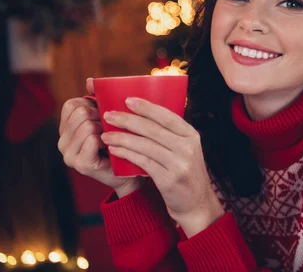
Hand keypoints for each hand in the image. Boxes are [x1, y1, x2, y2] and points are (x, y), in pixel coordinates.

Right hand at [58, 78, 141, 197]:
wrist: (129, 172)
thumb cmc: (119, 140)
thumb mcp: (107, 116)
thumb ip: (97, 99)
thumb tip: (90, 81)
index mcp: (65, 128)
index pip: (72, 104)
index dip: (91, 105)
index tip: (103, 114)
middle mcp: (62, 141)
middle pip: (80, 113)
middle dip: (99, 116)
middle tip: (110, 128)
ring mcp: (68, 154)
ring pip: (86, 125)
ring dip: (104, 128)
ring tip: (111, 137)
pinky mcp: (80, 164)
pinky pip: (92, 140)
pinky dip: (105, 139)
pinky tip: (111, 147)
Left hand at [101, 97, 224, 236]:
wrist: (196, 203)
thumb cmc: (185, 172)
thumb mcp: (186, 149)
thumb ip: (171, 134)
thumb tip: (144, 114)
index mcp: (191, 135)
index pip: (167, 116)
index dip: (147, 107)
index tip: (127, 100)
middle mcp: (187, 147)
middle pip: (153, 129)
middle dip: (128, 120)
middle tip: (109, 114)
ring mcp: (179, 164)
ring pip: (145, 145)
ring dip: (122, 138)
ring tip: (106, 134)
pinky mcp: (168, 179)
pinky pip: (142, 162)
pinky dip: (126, 154)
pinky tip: (115, 150)